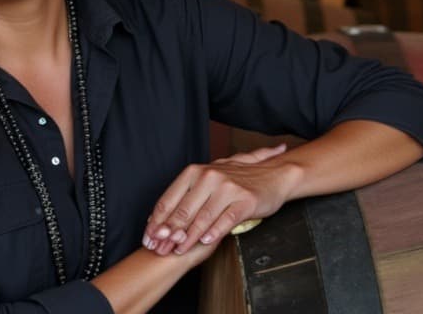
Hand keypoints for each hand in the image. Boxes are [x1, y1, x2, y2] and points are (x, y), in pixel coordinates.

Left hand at [142, 144, 298, 255]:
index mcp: (195, 172)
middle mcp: (209, 176)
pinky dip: (214, 232)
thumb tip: (158, 218)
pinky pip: (226, 219)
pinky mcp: (245, 200)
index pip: (169, 198)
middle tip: (160, 248)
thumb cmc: (237, 179)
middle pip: (183, 210)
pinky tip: (205, 242)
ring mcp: (228, 188)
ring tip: (178, 250)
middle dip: (168, 233)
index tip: (149, 236)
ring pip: (203, 217)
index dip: (157, 220)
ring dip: (188, 237)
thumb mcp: (207, 181)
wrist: (274, 174)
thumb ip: (184, 196)